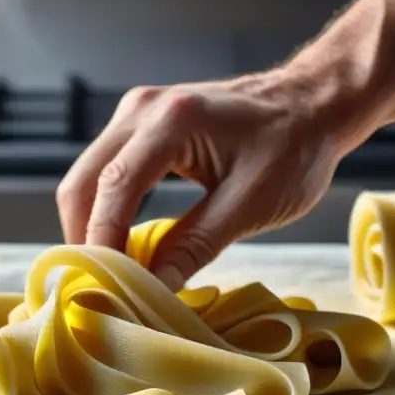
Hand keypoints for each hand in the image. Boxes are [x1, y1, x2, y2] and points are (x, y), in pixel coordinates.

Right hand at [55, 66, 360, 289]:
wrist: (312, 103)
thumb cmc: (295, 148)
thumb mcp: (251, 204)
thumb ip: (195, 245)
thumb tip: (152, 286)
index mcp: (172, 120)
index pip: (113, 189)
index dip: (102, 243)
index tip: (104, 290)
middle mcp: (142, 108)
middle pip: (83, 182)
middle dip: (85, 239)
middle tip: (98, 290)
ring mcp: (136, 112)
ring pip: (88, 178)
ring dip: (92, 226)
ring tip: (110, 275)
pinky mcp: (141, 124)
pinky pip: (106, 172)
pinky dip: (105, 210)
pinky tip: (122, 245)